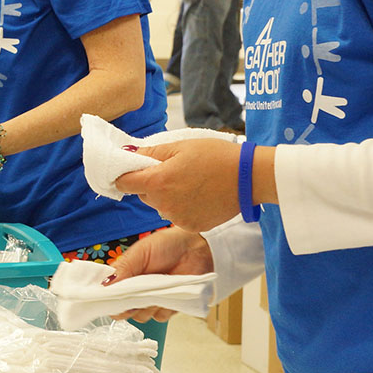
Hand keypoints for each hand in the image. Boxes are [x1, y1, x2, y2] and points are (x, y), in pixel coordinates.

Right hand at [107, 227, 214, 322]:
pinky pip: (159, 317)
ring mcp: (152, 300)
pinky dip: (163, 308)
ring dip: (146, 307)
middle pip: (122, 310)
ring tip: (155, 290)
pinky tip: (168, 294)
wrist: (197, 249)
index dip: (106, 298)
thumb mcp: (140, 252)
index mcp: (125, 275)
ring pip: (140, 316)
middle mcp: (136, 291)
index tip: (108, 298)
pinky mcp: (168, 307)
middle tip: (134, 296)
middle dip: (126, 307)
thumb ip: (123, 268)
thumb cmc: (167, 245)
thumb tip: (103, 285)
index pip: (108, 293)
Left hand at [115, 140, 241, 231]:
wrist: (248, 177)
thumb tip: (126, 153)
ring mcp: (178, 218)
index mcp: (158, 182)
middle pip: (142, 194)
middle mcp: (164, 204)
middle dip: (150, 183)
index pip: (123, 183)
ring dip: (165, 196)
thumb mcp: (179, 146)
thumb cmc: (215, 156)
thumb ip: (150, 153)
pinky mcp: (192, 226)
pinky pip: (175, 215)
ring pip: (159, 206)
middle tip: (171, 170)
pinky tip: (198, 195)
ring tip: (188, 181)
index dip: (124, 175)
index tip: (130, 170)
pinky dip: (181, 207)